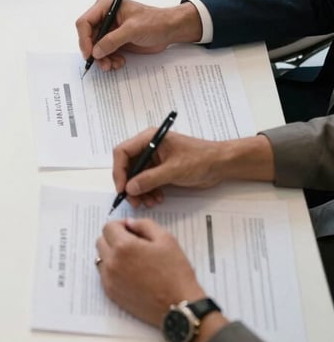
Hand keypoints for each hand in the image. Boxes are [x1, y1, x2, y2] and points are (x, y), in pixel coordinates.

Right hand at [75, 0, 202, 71]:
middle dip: (95, 52)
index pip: (85, 22)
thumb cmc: (155, 22)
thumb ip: (112, 40)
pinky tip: (119, 62)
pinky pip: (104, 53)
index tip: (90, 53)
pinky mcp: (114, 41)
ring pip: (95, 48)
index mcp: (106, 6)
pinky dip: (109, 60)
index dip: (84, 39)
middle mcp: (104, 17)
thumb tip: (96, 51)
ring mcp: (109, 30)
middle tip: (103, 63)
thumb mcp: (133, 29)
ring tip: (113, 65)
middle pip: (88, 37)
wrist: (170, 30)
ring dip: (103, 59)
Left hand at [96, 218, 205, 326]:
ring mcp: (109, 280)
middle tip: (133, 244)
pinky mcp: (111, 293)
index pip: (108, 227)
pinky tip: (130, 274)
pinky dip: (112, 270)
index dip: (120, 225)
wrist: (179, 306)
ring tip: (132, 260)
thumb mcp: (166, 239)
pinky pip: (104, 275)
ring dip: (111, 254)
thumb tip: (129, 223)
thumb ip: (144, 225)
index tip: (132, 231)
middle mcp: (112, 262)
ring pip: (101, 258)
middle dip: (114, 238)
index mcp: (123, 246)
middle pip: (101, 241)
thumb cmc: (176, 272)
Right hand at [113, 131, 274, 207]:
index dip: (119, 171)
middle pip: (128, 166)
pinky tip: (157, 199)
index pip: (123, 152)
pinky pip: (147, 182)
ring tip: (150, 202)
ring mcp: (154, 159)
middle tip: (134, 202)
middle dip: (130, 185)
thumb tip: (130, 189)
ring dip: (140, 191)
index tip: (123, 189)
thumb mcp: (174, 170)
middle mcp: (148, 147)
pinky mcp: (161, 169)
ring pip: (136, 176)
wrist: (221, 165)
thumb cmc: (200, 160)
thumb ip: (150, 179)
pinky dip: (149, 192)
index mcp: (149, 138)